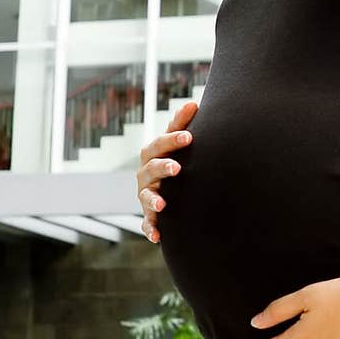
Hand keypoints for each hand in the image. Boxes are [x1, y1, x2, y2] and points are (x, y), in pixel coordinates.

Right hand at [135, 101, 197, 242]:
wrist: (168, 192)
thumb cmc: (174, 161)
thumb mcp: (178, 145)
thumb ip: (183, 125)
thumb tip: (193, 102)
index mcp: (154, 154)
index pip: (161, 143)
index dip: (173, 139)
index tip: (189, 136)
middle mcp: (146, 174)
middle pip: (150, 167)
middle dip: (162, 167)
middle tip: (177, 168)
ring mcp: (146, 195)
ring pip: (146, 196)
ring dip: (153, 199)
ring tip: (163, 204)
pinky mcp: (149, 216)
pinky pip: (147, 224)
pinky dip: (150, 229)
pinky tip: (157, 236)